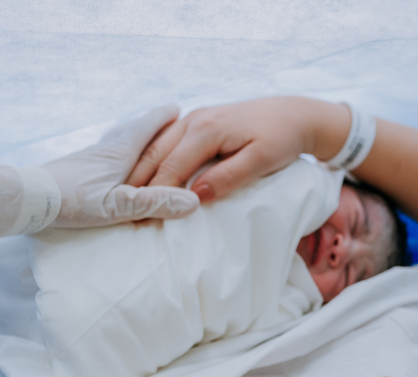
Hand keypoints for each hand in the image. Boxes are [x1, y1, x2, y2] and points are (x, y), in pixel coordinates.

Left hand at [44, 105, 199, 226]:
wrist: (27, 198)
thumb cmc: (72, 201)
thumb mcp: (118, 206)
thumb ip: (154, 202)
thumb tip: (193, 201)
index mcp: (118, 154)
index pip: (144, 129)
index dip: (161, 119)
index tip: (176, 108)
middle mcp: (103, 151)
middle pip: (130, 131)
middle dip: (149, 125)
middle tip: (164, 119)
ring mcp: (87, 160)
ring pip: (115, 143)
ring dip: (131, 139)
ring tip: (139, 139)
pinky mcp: (74, 171)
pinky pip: (104, 157)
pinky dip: (115, 155)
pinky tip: (109, 166)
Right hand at [125, 97, 349, 202]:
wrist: (294, 114)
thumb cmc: (282, 139)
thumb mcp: (262, 161)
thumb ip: (229, 177)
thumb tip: (196, 197)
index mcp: (207, 129)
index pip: (172, 166)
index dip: (155, 194)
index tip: (141, 219)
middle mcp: (194, 119)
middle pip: (155, 155)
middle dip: (137, 185)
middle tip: (123, 215)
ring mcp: (193, 118)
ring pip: (155, 147)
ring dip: (140, 172)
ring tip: (126, 200)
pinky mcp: (197, 122)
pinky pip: (165, 142)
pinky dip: (151, 160)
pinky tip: (142, 178)